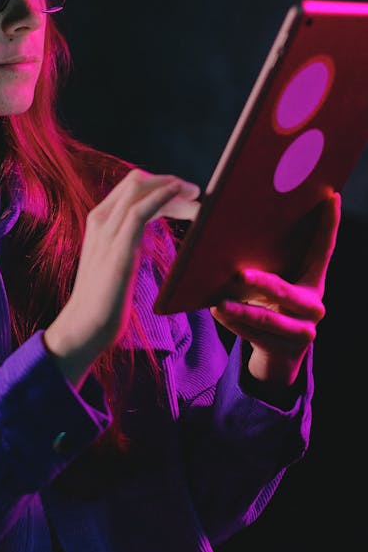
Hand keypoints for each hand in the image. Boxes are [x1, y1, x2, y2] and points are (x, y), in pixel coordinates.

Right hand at [44, 169, 200, 387]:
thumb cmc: (102, 302)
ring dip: (173, 188)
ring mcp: (107, 232)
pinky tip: (180, 195)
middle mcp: (100, 220)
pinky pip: (139, 211)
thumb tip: (142, 242)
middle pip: (136, 182)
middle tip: (195, 193)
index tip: (183, 193)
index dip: (159, 184)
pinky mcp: (118, 248)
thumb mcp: (114, 263)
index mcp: (98, 222)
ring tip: (197, 198)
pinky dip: (162, 197)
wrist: (84, 326)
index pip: (130, 188)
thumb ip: (124, 246)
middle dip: (169, 181)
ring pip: (139, 190)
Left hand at [210, 192, 341, 388]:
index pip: (323, 249)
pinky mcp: (288, 351)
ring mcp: (305, 331)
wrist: (278, 354)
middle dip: (262, 284)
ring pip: (269, 320)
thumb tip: (228, 237)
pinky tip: (219, 314)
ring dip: (242, 311)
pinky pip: (257, 337)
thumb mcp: (273, 284)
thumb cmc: (270, 307)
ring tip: (220, 303)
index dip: (329, 224)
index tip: (331, 197)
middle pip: (286, 292)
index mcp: (313, 280)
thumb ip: (265, 264)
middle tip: (240, 275)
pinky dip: (235, 325)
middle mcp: (315, 305)